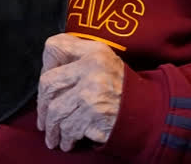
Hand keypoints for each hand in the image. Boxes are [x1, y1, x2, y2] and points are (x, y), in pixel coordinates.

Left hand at [36, 33, 123, 151]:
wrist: (149, 112)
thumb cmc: (121, 87)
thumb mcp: (104, 60)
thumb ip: (78, 56)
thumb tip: (47, 68)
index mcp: (94, 50)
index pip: (55, 47)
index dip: (45, 65)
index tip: (46, 83)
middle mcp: (92, 68)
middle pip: (49, 83)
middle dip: (42, 105)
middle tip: (43, 118)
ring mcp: (92, 92)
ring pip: (55, 111)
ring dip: (51, 127)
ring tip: (51, 135)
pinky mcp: (94, 116)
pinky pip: (68, 128)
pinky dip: (65, 138)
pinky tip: (66, 141)